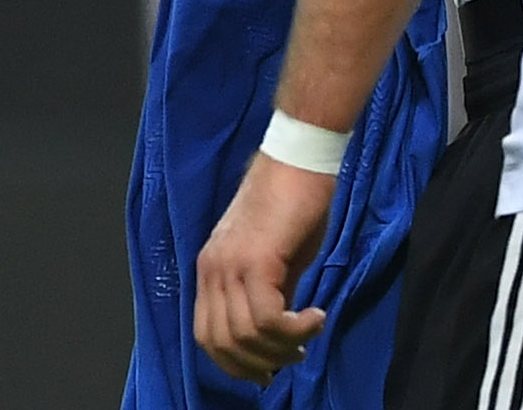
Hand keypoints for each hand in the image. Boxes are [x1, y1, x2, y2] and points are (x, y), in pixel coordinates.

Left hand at [194, 153, 333, 382]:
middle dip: (259, 363)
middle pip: (222, 343)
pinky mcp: (256, 261)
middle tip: (293, 359)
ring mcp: (230, 266)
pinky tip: (315, 318)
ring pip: (246, 334)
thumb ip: (271, 288)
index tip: (268, 368)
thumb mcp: (278, 253)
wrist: (300, 156)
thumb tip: (279, 326)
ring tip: (309, 338)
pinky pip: (268, 316)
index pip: (207, 335)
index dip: (234, 361)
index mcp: (211, 269)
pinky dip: (293, 328)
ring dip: (281, 347)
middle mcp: (211, 270)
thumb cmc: (296, 197)